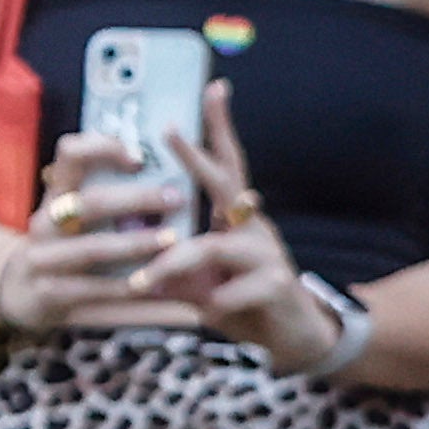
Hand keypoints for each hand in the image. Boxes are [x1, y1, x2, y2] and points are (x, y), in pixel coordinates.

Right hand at [0, 129, 191, 328]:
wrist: (16, 292)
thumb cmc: (64, 245)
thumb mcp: (71, 215)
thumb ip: (107, 194)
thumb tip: (166, 172)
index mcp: (55, 195)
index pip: (71, 154)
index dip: (103, 148)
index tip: (139, 157)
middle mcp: (45, 223)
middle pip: (90, 202)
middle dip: (137, 199)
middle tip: (176, 199)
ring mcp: (43, 260)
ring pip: (94, 249)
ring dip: (138, 245)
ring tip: (174, 243)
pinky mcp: (49, 295)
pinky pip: (97, 292)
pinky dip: (133, 290)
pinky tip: (163, 290)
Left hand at [121, 83, 321, 355]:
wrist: (295, 340)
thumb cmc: (242, 303)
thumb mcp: (200, 280)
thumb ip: (174, 262)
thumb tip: (133, 250)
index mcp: (234, 220)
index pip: (226, 165)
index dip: (220, 129)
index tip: (213, 88)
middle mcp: (252, 227)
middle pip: (227, 182)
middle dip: (195, 156)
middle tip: (170, 129)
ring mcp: (268, 253)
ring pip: (211, 247)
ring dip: (172, 264)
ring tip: (144, 284)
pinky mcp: (276, 285)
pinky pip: (226, 292)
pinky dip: (210, 305)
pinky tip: (212, 315)